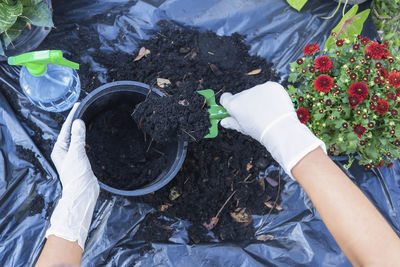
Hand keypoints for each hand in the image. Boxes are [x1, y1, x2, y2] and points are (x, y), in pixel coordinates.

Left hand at [46, 103, 98, 249]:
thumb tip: (78, 122)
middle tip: (84, 108)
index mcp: (59, 149)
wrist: (83, 192)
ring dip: (82, 129)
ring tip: (88, 118)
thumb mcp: (77, 153)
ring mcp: (73, 156)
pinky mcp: (81, 161)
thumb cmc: (76, 175)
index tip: (78, 104)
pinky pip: (83, 145)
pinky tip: (92, 135)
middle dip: (76, 121)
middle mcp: (64, 151)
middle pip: (70, 132)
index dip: (72, 116)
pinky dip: (87, 138)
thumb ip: (78, 137)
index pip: (66, 128)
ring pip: (77, 138)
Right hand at [220, 81, 325, 177]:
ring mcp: (258, 88)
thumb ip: (232, 123)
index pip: (225, 98)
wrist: (280, 129)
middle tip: (256, 115)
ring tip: (268, 112)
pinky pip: (269, 89)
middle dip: (247, 103)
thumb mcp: (243, 128)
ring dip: (260, 99)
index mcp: (234, 104)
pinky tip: (275, 106)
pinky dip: (272, 95)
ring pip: (256, 92)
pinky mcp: (271, 85)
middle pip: (242, 95)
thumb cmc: (260, 131)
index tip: (235, 108)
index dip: (229, 103)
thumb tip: (223, 121)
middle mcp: (244, 93)